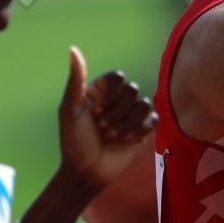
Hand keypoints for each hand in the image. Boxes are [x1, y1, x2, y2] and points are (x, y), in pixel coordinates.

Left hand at [57, 46, 157, 188]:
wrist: (86, 173)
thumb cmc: (74, 142)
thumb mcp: (70, 109)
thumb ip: (76, 78)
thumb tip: (72, 49)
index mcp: (100, 91)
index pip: (117, 77)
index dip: (110, 94)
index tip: (95, 112)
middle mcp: (116, 100)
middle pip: (132, 90)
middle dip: (117, 112)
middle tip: (102, 128)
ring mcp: (130, 114)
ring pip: (144, 103)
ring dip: (128, 123)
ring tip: (113, 136)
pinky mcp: (142, 130)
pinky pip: (153, 119)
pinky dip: (140, 130)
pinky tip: (127, 141)